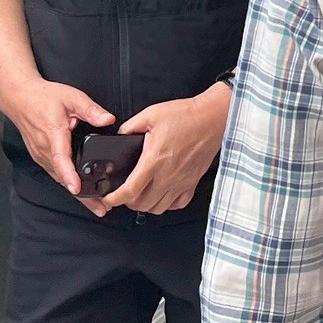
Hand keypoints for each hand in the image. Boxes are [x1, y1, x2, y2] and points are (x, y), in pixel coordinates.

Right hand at [0, 75, 112, 202]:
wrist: (19, 98)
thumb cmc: (44, 97)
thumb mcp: (72, 97)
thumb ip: (91, 109)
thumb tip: (108, 119)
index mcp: (53, 134)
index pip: (61, 158)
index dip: (69, 175)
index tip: (77, 188)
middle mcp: (45, 149)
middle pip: (63, 177)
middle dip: (82, 194)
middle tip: (101, 207)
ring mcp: (41, 155)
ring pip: (59, 179)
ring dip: (76, 193)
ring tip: (95, 206)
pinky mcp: (41, 157)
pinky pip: (56, 174)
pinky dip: (68, 184)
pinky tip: (81, 192)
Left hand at [101, 83, 233, 215]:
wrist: (213, 118)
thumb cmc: (187, 116)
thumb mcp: (151, 114)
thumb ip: (130, 127)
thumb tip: (119, 136)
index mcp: (154, 160)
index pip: (130, 190)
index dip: (114, 199)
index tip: (108, 198)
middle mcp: (168, 176)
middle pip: (142, 205)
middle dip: (128, 202)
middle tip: (125, 192)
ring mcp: (181, 182)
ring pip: (159, 208)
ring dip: (147, 204)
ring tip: (142, 194)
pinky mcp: (192, 182)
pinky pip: (178, 204)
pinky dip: (168, 204)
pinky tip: (163, 193)